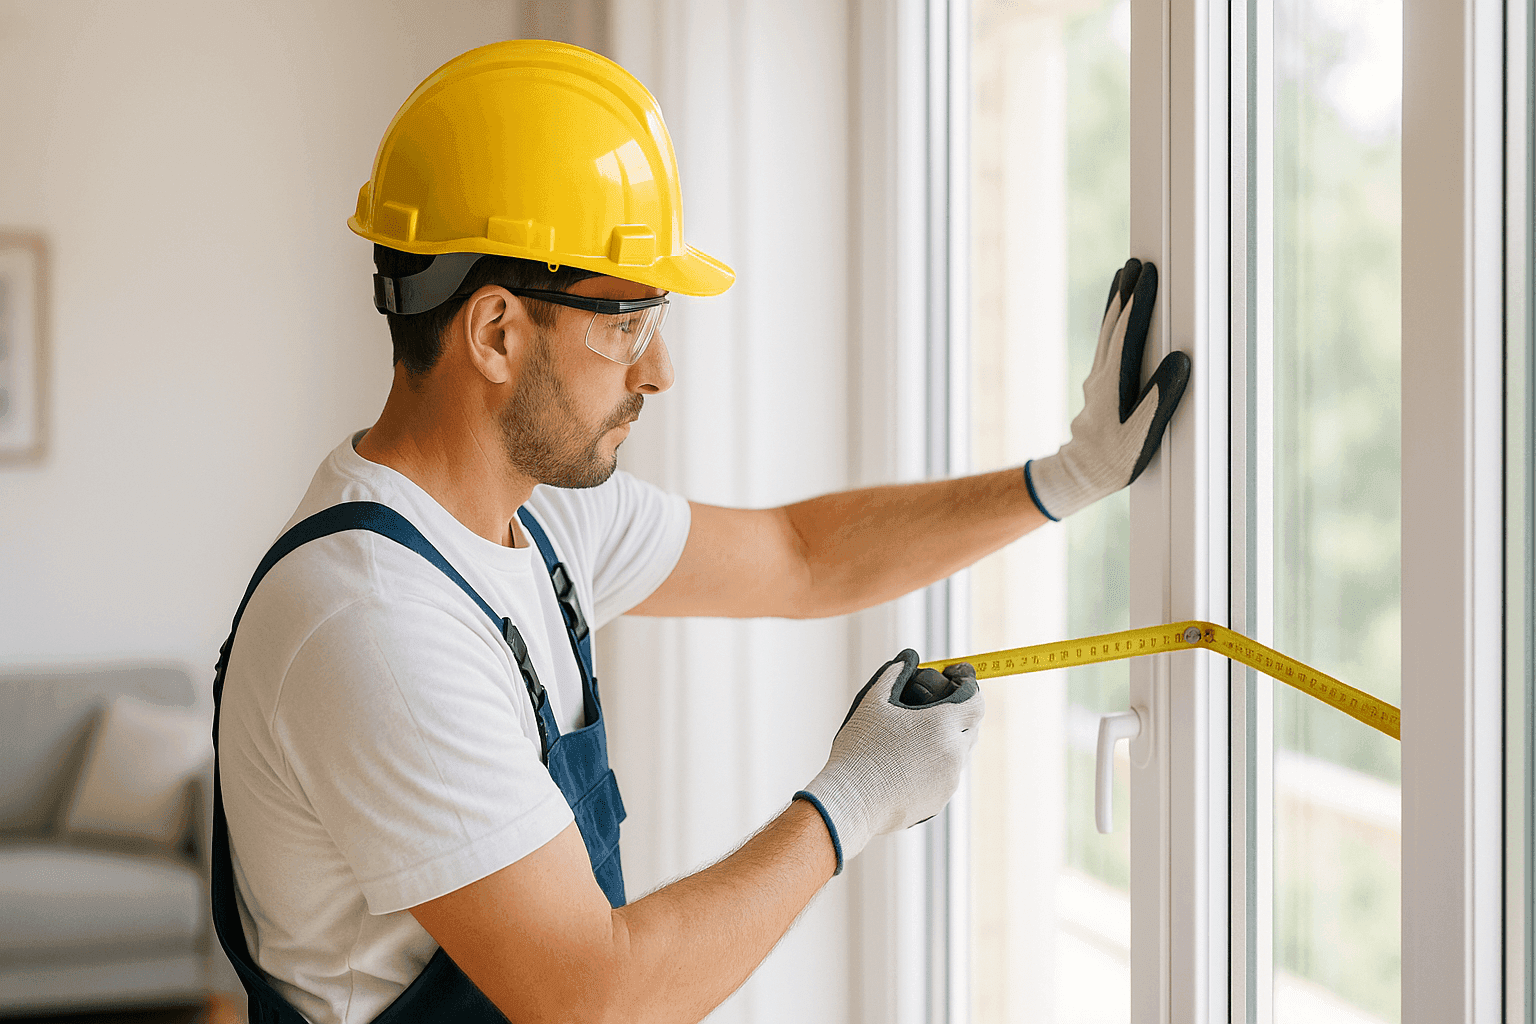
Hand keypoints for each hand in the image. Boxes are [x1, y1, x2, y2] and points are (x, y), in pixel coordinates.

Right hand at [795, 651, 983, 873]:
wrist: (852, 801)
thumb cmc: (860, 751)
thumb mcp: (872, 703)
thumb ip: (894, 675)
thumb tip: (907, 659)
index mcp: (941, 725)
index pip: (976, 700)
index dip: (968, 686)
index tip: (955, 679)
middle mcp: (953, 753)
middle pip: (971, 726)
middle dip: (958, 713)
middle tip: (933, 707)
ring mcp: (949, 781)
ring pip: (959, 754)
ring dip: (946, 741)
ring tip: (915, 738)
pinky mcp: (940, 801)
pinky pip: (946, 777)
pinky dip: (935, 766)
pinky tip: (908, 765)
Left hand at [1025, 258, 1191, 520]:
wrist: (1080, 476)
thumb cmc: (1114, 459)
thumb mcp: (1142, 433)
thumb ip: (1161, 396)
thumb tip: (1180, 360)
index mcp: (1113, 383)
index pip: (1127, 333)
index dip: (1139, 302)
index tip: (1148, 274)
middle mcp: (1101, 376)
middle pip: (1112, 326)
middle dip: (1125, 293)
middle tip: (1135, 263)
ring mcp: (1096, 381)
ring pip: (1106, 333)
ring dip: (1115, 305)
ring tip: (1123, 278)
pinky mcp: (1098, 388)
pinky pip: (1106, 346)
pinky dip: (1112, 325)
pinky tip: (1117, 321)